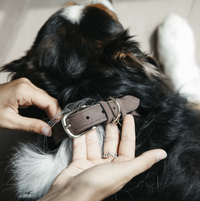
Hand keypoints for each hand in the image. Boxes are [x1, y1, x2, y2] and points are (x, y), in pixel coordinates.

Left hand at [0, 78, 60, 135]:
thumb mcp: (10, 121)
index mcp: (24, 90)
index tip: (58, 125)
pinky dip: (44, 105)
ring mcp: (26, 84)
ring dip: (50, 109)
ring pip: (46, 97)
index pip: (49, 101)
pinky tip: (45, 114)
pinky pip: (39, 96)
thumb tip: (48, 130)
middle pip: (49, 98)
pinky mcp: (24, 87)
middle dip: (55, 112)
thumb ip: (32, 125)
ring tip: (52, 121)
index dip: (56, 114)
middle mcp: (27, 84)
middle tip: (56, 126)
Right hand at [39, 115, 166, 200]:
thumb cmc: (97, 185)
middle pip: (111, 142)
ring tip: (95, 118)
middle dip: (111, 128)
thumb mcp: (123, 171)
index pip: (127, 144)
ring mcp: (92, 163)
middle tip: (111, 114)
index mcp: (120, 167)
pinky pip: (81, 146)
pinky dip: (80, 137)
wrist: (68, 196)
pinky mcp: (79, 162)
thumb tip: (162, 153)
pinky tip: (81, 128)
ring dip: (94, 131)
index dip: (128, 130)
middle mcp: (107, 165)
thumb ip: (142, 161)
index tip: (128, 117)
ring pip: (95, 143)